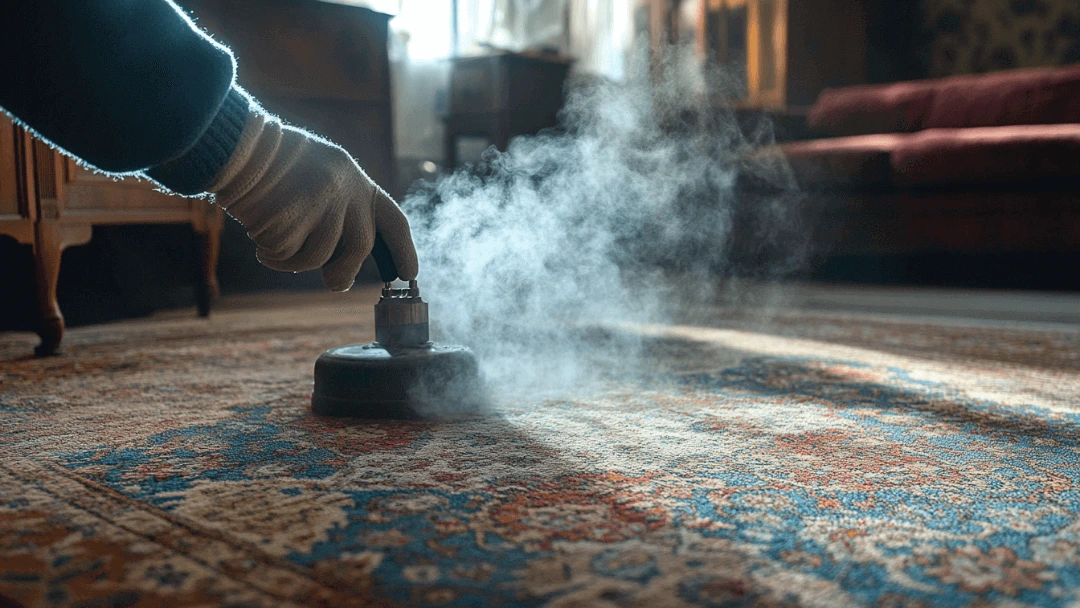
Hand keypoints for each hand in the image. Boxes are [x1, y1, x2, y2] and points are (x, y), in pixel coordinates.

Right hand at [206, 112, 417, 290]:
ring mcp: (321, 203)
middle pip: (360, 248)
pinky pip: (288, 254)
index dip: (404, 250)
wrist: (241, 146)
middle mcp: (346, 191)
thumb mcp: (323, 178)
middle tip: (333, 282)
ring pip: (318, 257)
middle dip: (345, 273)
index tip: (410, 275)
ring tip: (272, 245)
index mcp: (357, 182)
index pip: (393, 220)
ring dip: (293, 262)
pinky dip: (272, 255)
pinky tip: (259, 234)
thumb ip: (340, 214)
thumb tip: (344, 270)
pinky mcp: (293, 216)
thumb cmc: (278, 168)